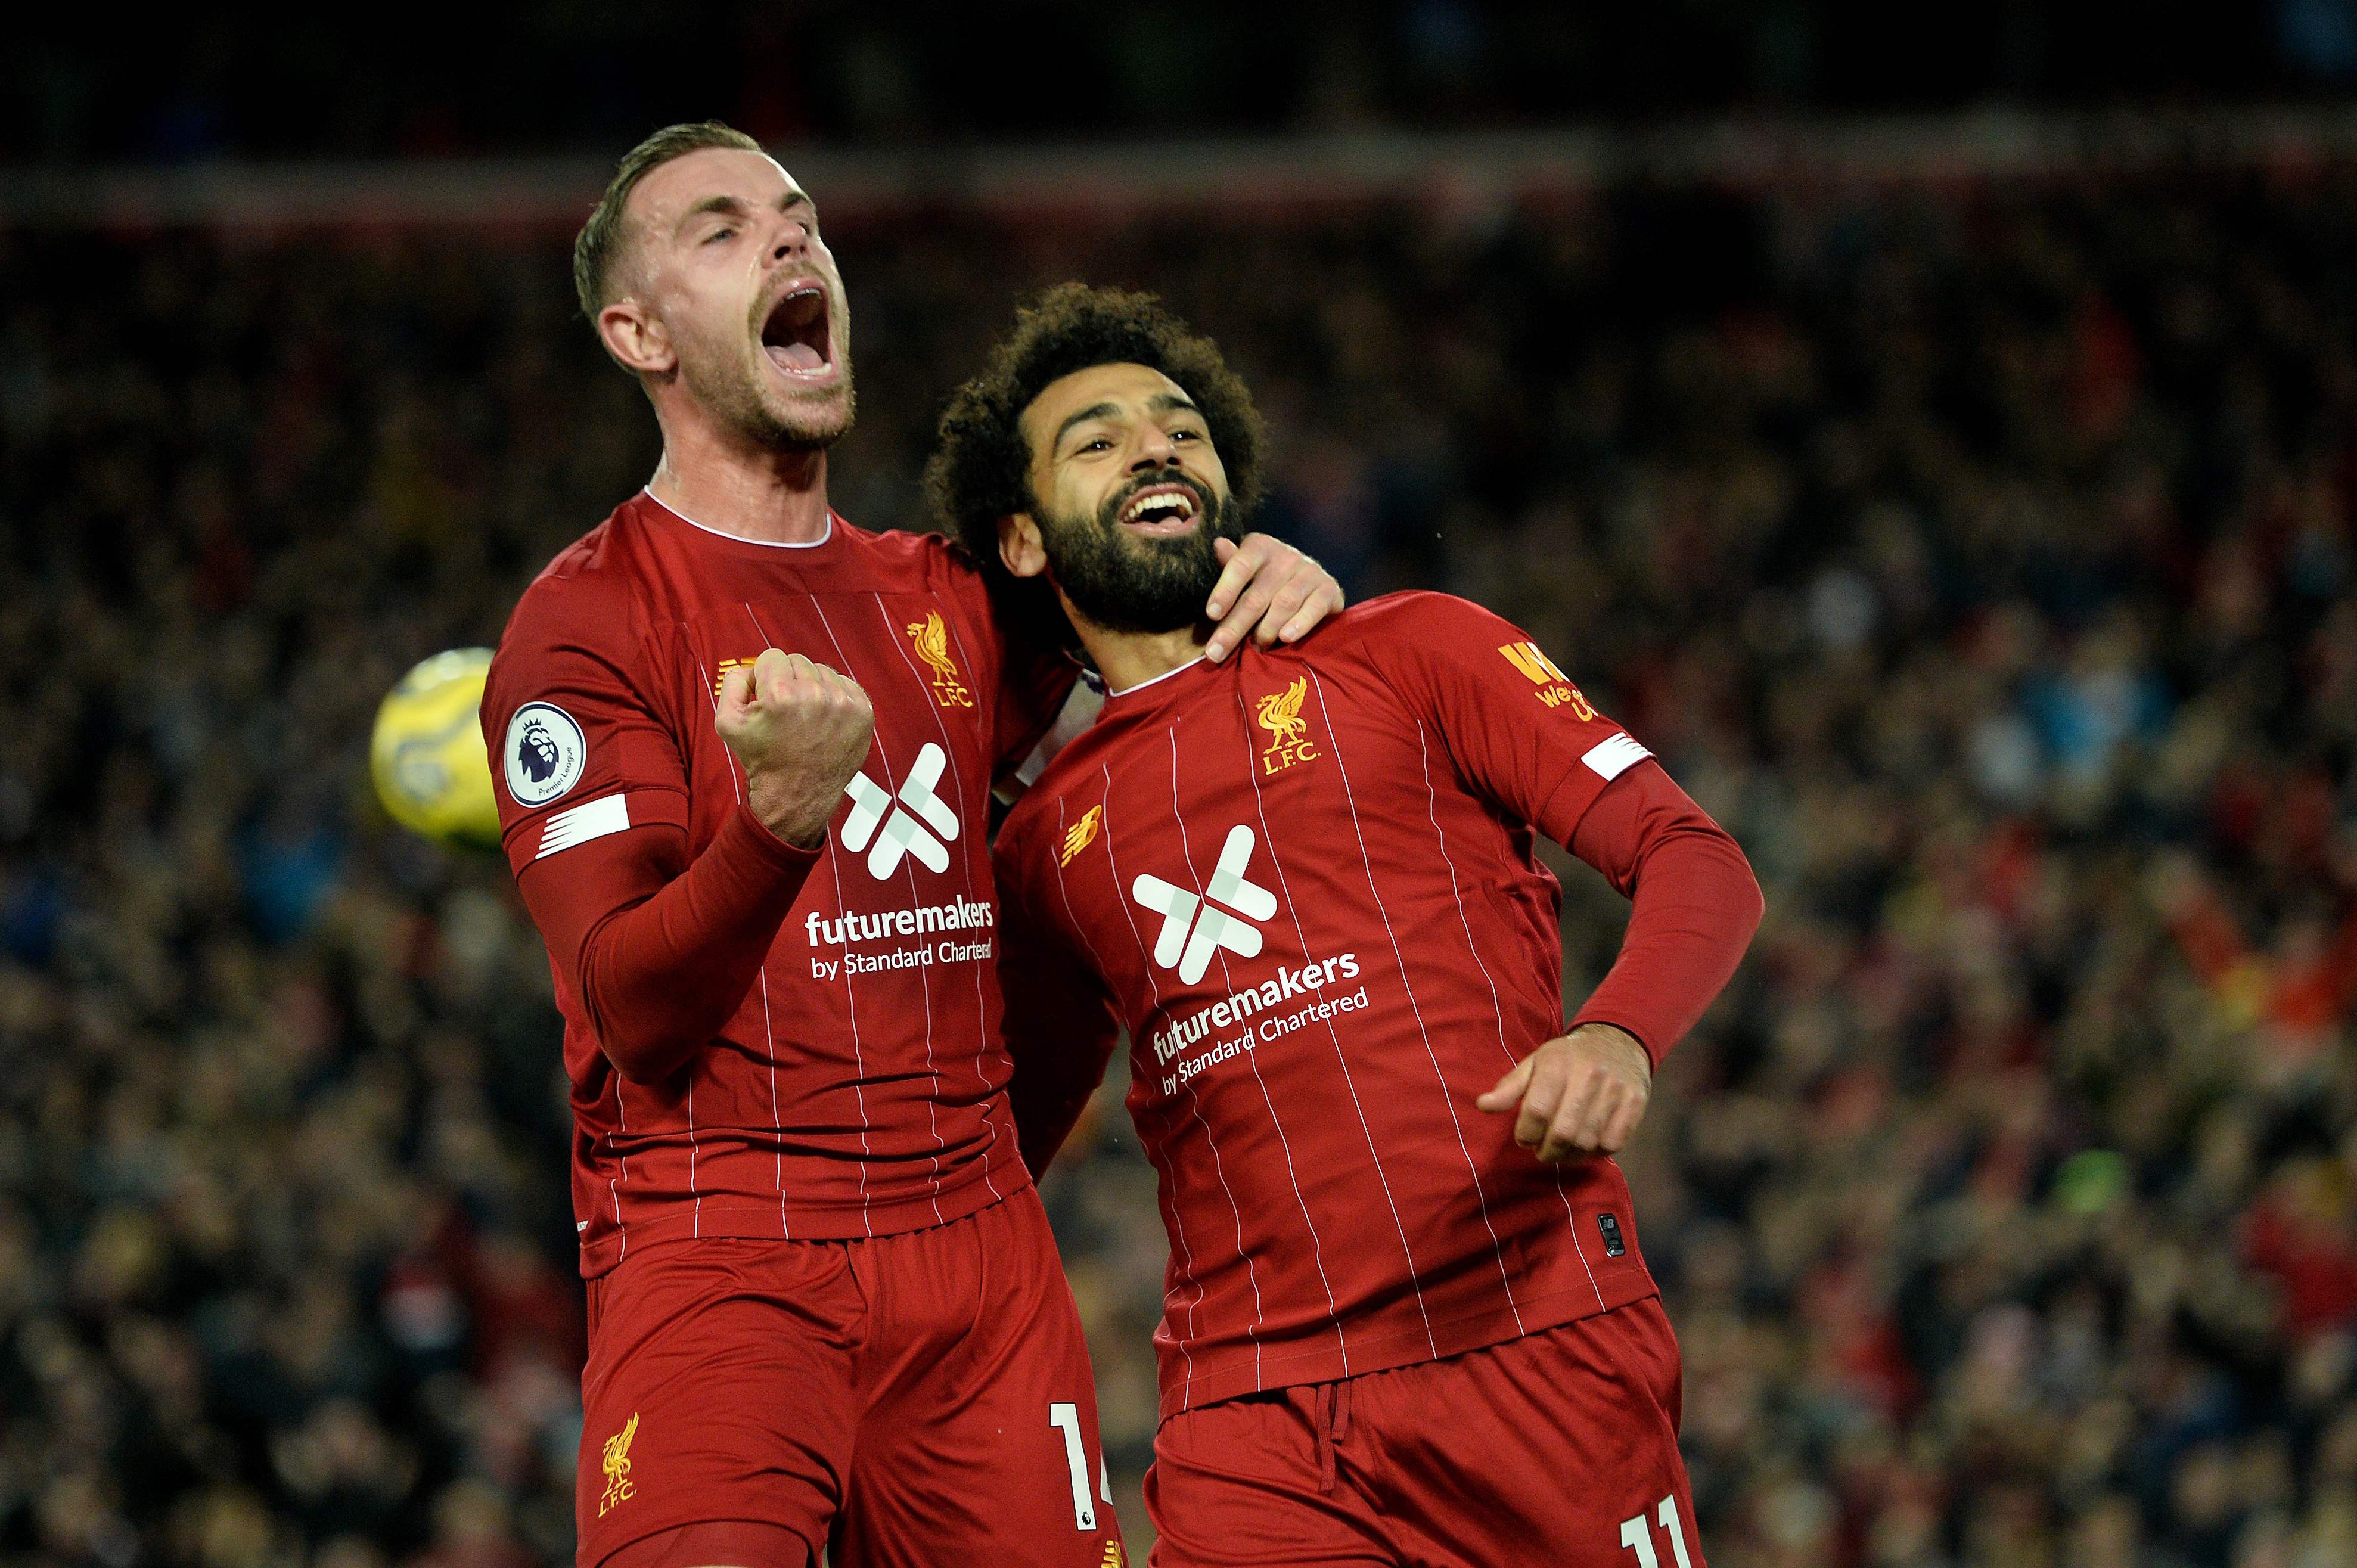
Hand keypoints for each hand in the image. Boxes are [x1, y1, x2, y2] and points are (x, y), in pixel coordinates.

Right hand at [713, 649, 874, 848]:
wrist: (797, 795)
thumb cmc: (762, 759)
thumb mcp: (726, 722)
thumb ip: (733, 681)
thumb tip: (753, 667)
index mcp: (780, 695)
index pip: (771, 657)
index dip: (763, 676)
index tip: (766, 698)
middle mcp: (815, 695)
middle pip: (798, 661)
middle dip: (787, 680)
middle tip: (785, 711)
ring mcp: (844, 704)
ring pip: (822, 670)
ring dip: (811, 686)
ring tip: (805, 717)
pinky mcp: (863, 713)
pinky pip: (845, 684)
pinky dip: (833, 696)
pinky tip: (823, 718)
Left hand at [1202, 535, 1344, 662]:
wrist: (1312, 582)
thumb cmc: (1268, 580)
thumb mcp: (1248, 571)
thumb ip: (1231, 564)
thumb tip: (1218, 545)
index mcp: (1260, 547)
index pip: (1239, 566)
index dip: (1225, 591)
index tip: (1211, 615)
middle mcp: (1286, 556)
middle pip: (1257, 595)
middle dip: (1234, 627)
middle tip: (1216, 652)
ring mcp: (1309, 571)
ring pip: (1283, 604)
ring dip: (1266, 630)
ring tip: (1254, 650)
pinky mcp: (1329, 589)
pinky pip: (1313, 608)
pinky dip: (1299, 624)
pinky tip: (1286, 639)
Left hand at [1475, 1024, 1652, 1162]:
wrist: (1618, 1042)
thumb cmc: (1568, 1058)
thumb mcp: (1536, 1063)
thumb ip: (1510, 1087)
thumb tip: (1483, 1106)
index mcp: (1557, 1063)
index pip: (1536, 1111)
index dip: (1525, 1133)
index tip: (1524, 1138)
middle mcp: (1588, 1075)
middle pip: (1563, 1132)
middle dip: (1546, 1151)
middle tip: (1541, 1151)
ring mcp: (1615, 1090)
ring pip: (1587, 1142)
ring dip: (1569, 1155)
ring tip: (1561, 1150)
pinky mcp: (1635, 1104)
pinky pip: (1613, 1144)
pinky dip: (1595, 1152)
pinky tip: (1585, 1145)